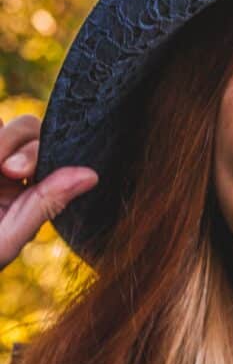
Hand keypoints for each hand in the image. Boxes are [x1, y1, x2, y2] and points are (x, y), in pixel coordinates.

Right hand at [0, 114, 98, 269]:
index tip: (18, 171)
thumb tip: (93, 175)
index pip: (45, 151)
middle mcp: (4, 167)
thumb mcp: (4, 238)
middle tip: (5, 168)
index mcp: (24, 187)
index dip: (36, 152)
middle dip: (16, 141)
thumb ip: (44, 203)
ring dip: (1, 139)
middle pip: (25, 128)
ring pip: (2, 125)